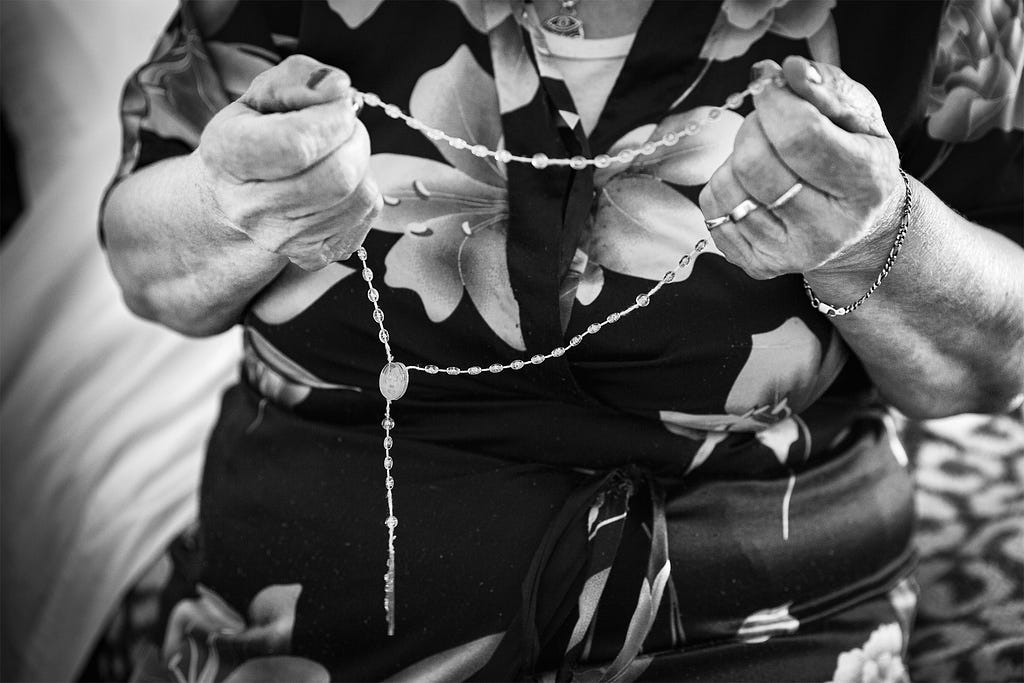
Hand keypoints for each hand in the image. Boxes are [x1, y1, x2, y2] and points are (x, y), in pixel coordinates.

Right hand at [198, 55, 380, 269]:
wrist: (238, 191)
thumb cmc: (258, 132)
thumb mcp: (267, 92)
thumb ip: (301, 79)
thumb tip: (338, 90)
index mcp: (227, 156)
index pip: (297, 145)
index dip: (333, 120)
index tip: (339, 106)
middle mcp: (248, 207)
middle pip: (338, 176)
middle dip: (355, 141)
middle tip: (344, 128)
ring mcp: (280, 239)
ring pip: (359, 198)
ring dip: (362, 166)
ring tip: (338, 154)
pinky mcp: (310, 255)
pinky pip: (365, 218)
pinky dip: (363, 194)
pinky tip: (337, 185)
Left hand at [699, 56, 903, 279]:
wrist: (857, 227)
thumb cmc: (855, 158)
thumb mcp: (858, 116)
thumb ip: (825, 87)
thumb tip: (786, 71)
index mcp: (865, 184)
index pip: (799, 135)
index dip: (774, 100)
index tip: (771, 84)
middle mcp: (829, 229)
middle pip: (754, 161)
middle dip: (755, 126)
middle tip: (772, 122)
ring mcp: (789, 253)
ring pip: (728, 184)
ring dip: (737, 156)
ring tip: (767, 156)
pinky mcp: (757, 265)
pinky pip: (712, 208)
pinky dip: (725, 185)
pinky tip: (755, 186)